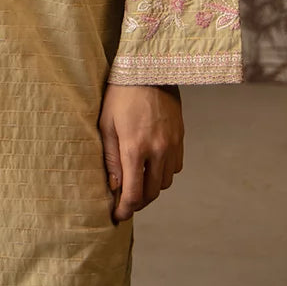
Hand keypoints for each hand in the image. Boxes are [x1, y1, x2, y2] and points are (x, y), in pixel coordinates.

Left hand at [98, 84, 183, 222]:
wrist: (148, 69)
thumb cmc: (120, 94)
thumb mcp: (106, 124)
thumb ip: (110, 158)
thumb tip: (114, 186)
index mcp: (135, 147)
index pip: (134, 193)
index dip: (125, 209)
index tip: (117, 216)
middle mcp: (157, 150)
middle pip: (151, 193)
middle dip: (138, 203)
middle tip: (125, 204)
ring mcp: (172, 144)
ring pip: (164, 182)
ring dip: (151, 188)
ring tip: (137, 184)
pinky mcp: (180, 138)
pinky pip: (175, 167)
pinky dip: (163, 173)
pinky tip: (151, 166)